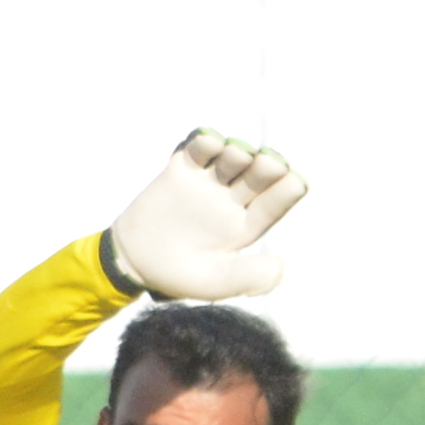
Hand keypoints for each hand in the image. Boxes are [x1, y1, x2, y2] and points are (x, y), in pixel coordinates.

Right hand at [108, 132, 306, 301]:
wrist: (132, 261)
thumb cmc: (177, 276)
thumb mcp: (211, 283)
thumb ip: (244, 277)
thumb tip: (280, 267)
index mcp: (247, 225)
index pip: (276, 202)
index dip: (287, 189)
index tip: (292, 181)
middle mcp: (233, 200)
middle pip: (260, 174)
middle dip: (268, 165)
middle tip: (267, 163)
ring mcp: (208, 183)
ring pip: (233, 157)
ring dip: (239, 151)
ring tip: (234, 155)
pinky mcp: (181, 170)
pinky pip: (198, 150)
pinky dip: (206, 142)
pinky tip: (210, 142)